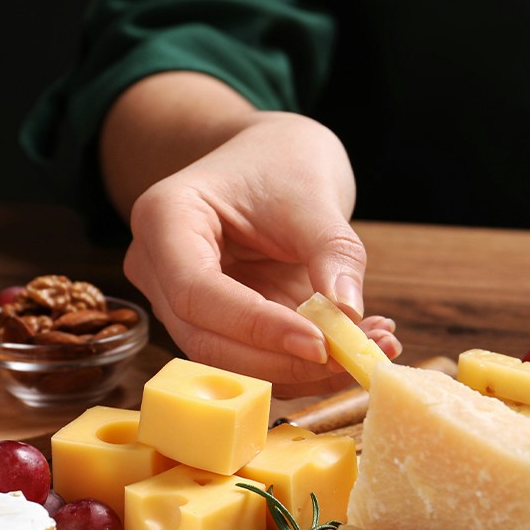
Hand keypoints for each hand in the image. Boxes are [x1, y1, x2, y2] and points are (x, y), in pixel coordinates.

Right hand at [123, 112, 401, 394]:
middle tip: (356, 358)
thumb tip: (348, 313)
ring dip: (301, 370)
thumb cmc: (281, 160)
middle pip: (208, 339)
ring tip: (369, 349)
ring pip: (232, 360)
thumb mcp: (312, 193)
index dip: (257, 327)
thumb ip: (331, 250)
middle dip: (284, 360)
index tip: (320, 343)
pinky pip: (255, 358)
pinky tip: (356, 347)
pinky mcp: (217, 325)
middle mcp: (159, 268)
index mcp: (164, 219)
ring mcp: (182, 301)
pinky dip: (305, 364)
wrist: (270, 159)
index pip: (197, 292)